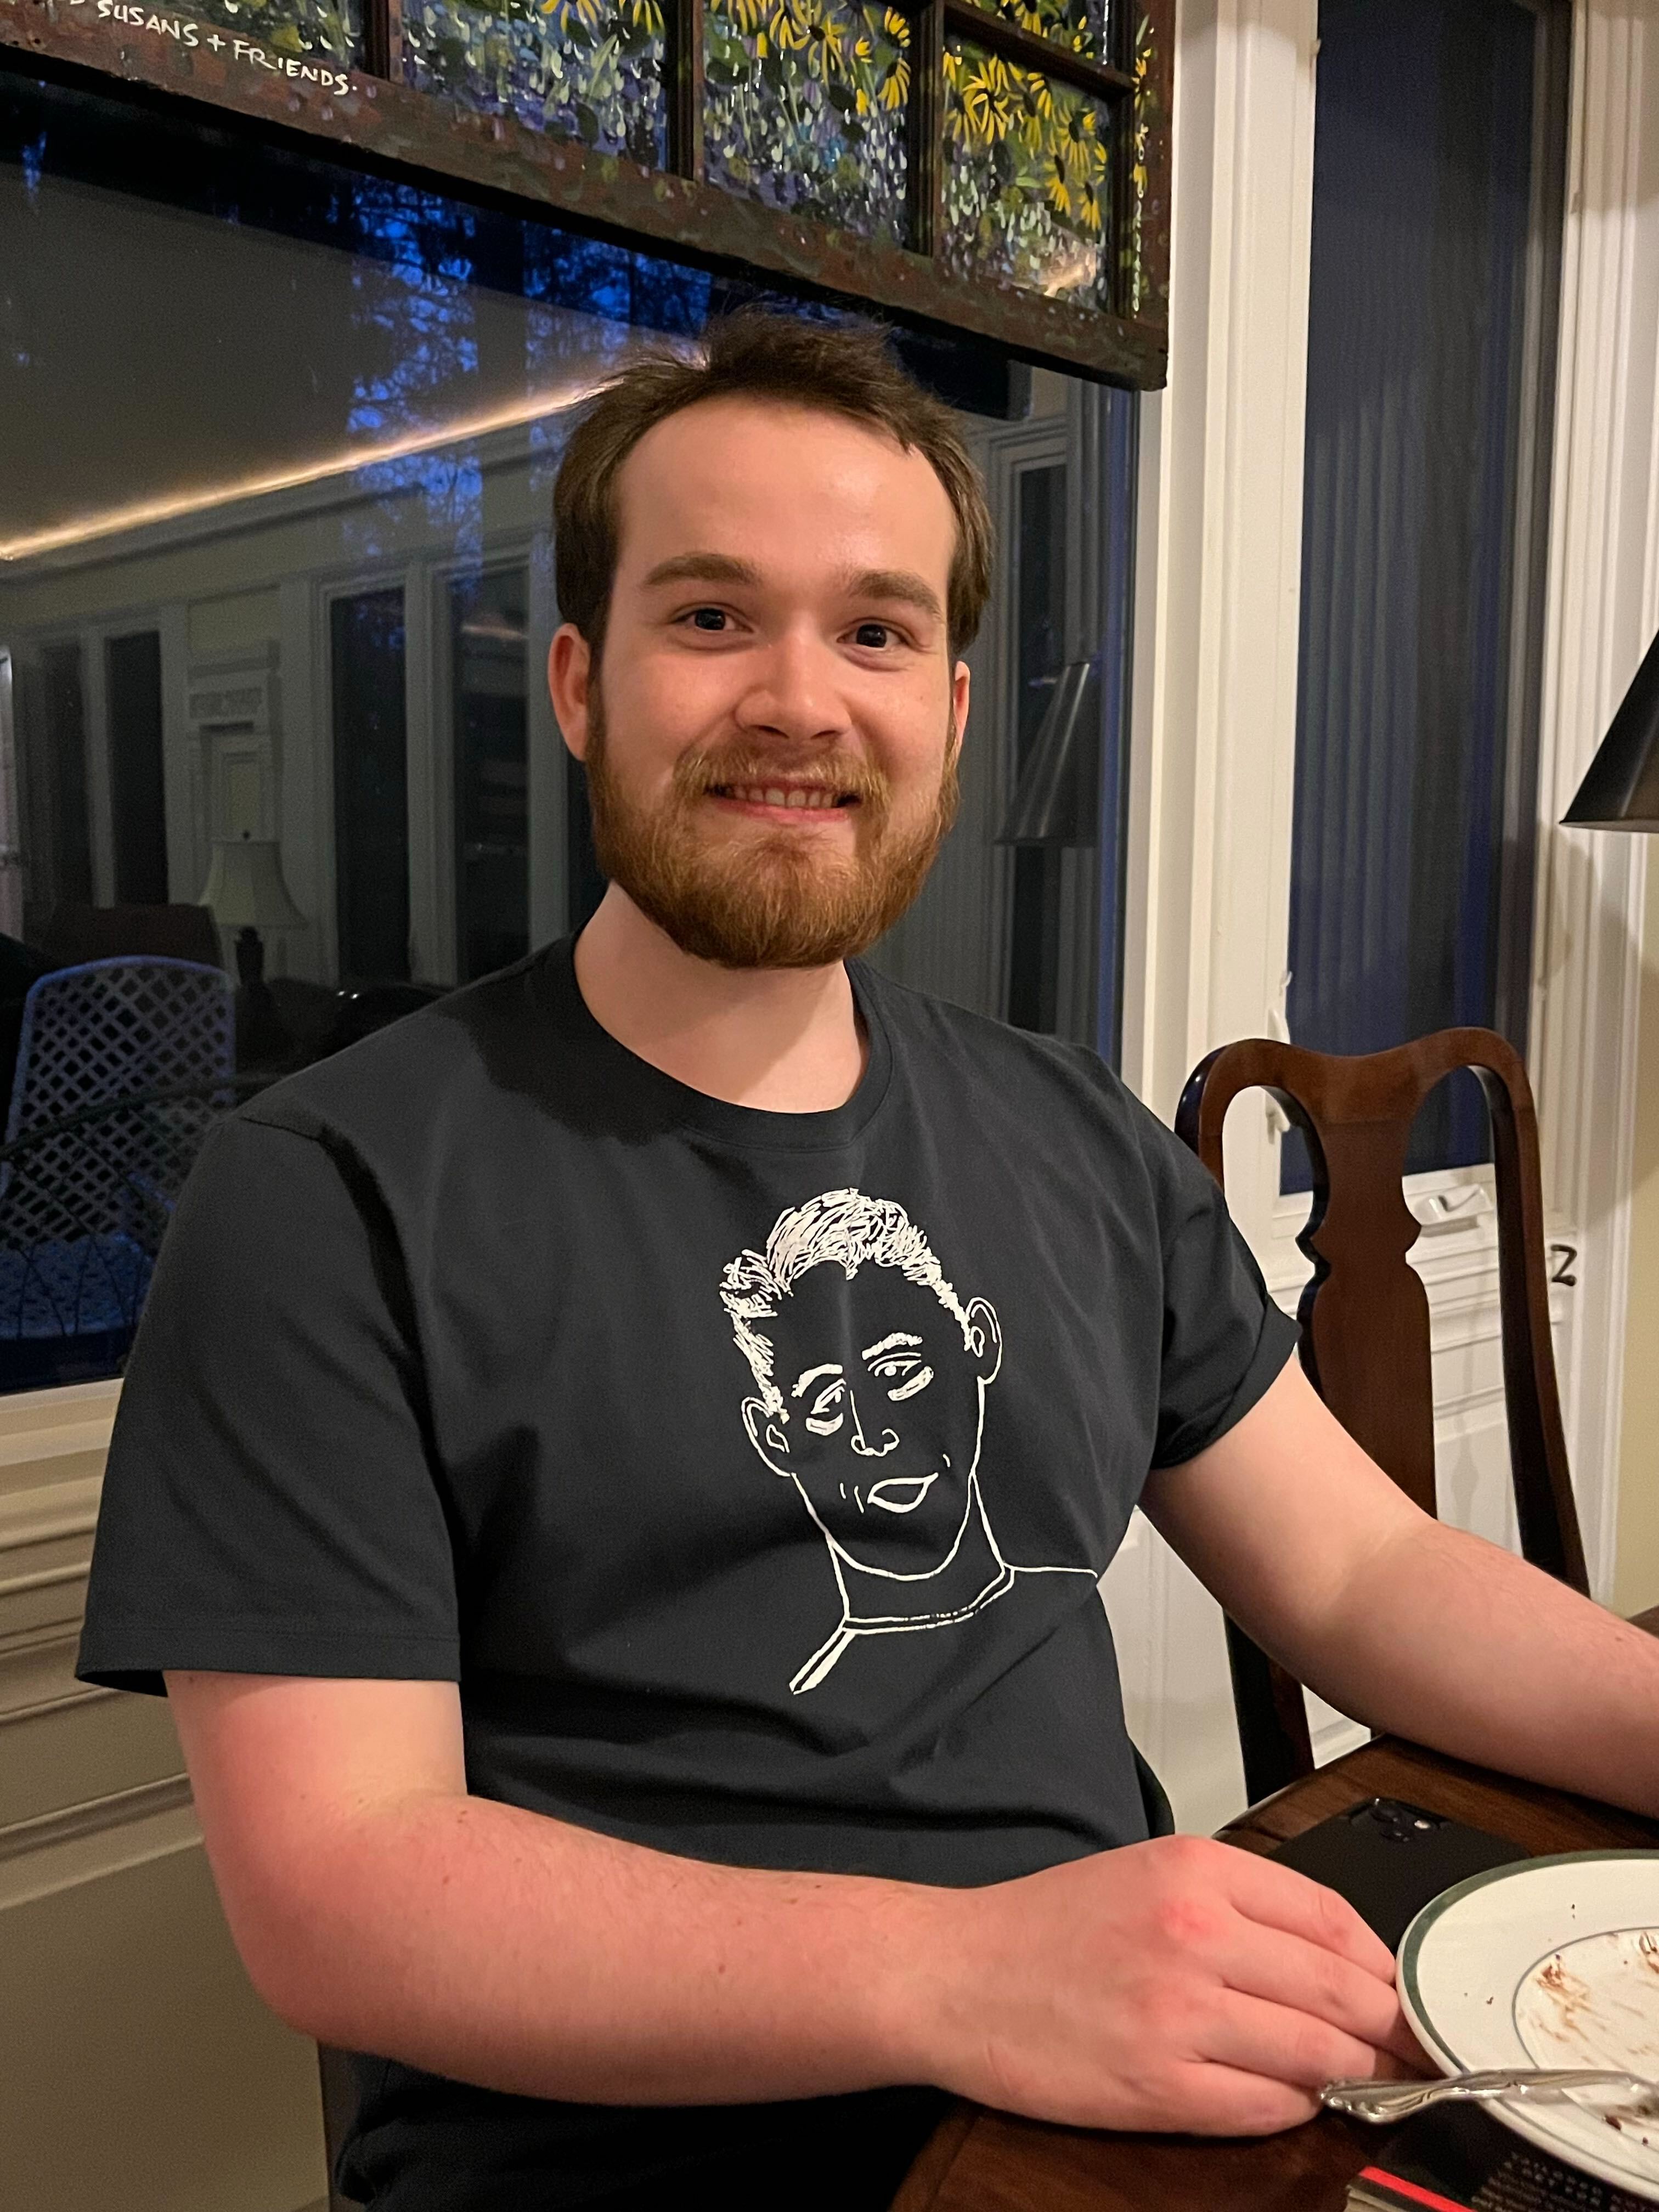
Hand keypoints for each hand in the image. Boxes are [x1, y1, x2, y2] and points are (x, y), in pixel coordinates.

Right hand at [919, 1834, 1424, 2135]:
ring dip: (1349, 2075)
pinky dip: (1290, 2108)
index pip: (1336, 1921)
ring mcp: (1178, 2013)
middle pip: (1343, 1992)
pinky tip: (1283, 2096)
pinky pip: (1265, 2109)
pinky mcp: (1159, 2086)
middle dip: (1390, 2030)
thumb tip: (1337, 1956)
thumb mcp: (1150, 1874)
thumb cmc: (1047, 1926)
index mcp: (1196, 1870)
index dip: (1386, 1968)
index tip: (1403, 1993)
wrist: (955, 1974)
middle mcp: (1195, 1934)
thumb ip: (1241, 1904)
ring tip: (1354, 2078)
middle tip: (1411, 2051)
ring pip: (1317, 2055)